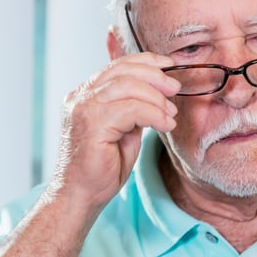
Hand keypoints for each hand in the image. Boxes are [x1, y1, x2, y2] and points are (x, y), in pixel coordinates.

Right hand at [53, 52, 180, 209]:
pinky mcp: (91, 124)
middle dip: (154, 76)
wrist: (80, 196)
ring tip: (170, 113)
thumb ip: (132, 108)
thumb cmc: (101, 167)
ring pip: (127, 86)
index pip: (116, 66)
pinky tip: (165, 125)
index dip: (145, 61)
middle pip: (122, 71)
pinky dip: (154, 114)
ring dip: (156, 97)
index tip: (169, 65)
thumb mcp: (123, 129)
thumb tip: (157, 93)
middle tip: (175, 88)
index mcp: (85, 94)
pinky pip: (130, 109)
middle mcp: (80, 97)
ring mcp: (82, 108)